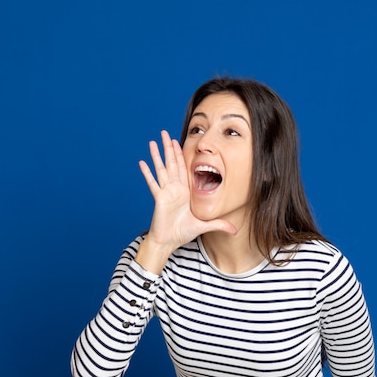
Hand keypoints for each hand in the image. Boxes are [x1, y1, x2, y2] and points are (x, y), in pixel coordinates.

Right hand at [137, 130, 235, 272]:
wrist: (168, 242)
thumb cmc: (182, 233)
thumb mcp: (204, 226)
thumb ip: (218, 225)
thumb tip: (235, 230)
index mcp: (185, 191)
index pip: (183, 168)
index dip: (181, 155)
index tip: (178, 142)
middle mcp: (175, 189)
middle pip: (172, 163)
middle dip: (169, 148)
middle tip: (165, 133)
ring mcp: (165, 192)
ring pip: (161, 169)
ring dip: (157, 156)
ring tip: (153, 142)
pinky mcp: (158, 198)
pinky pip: (153, 183)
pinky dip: (147, 173)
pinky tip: (141, 162)